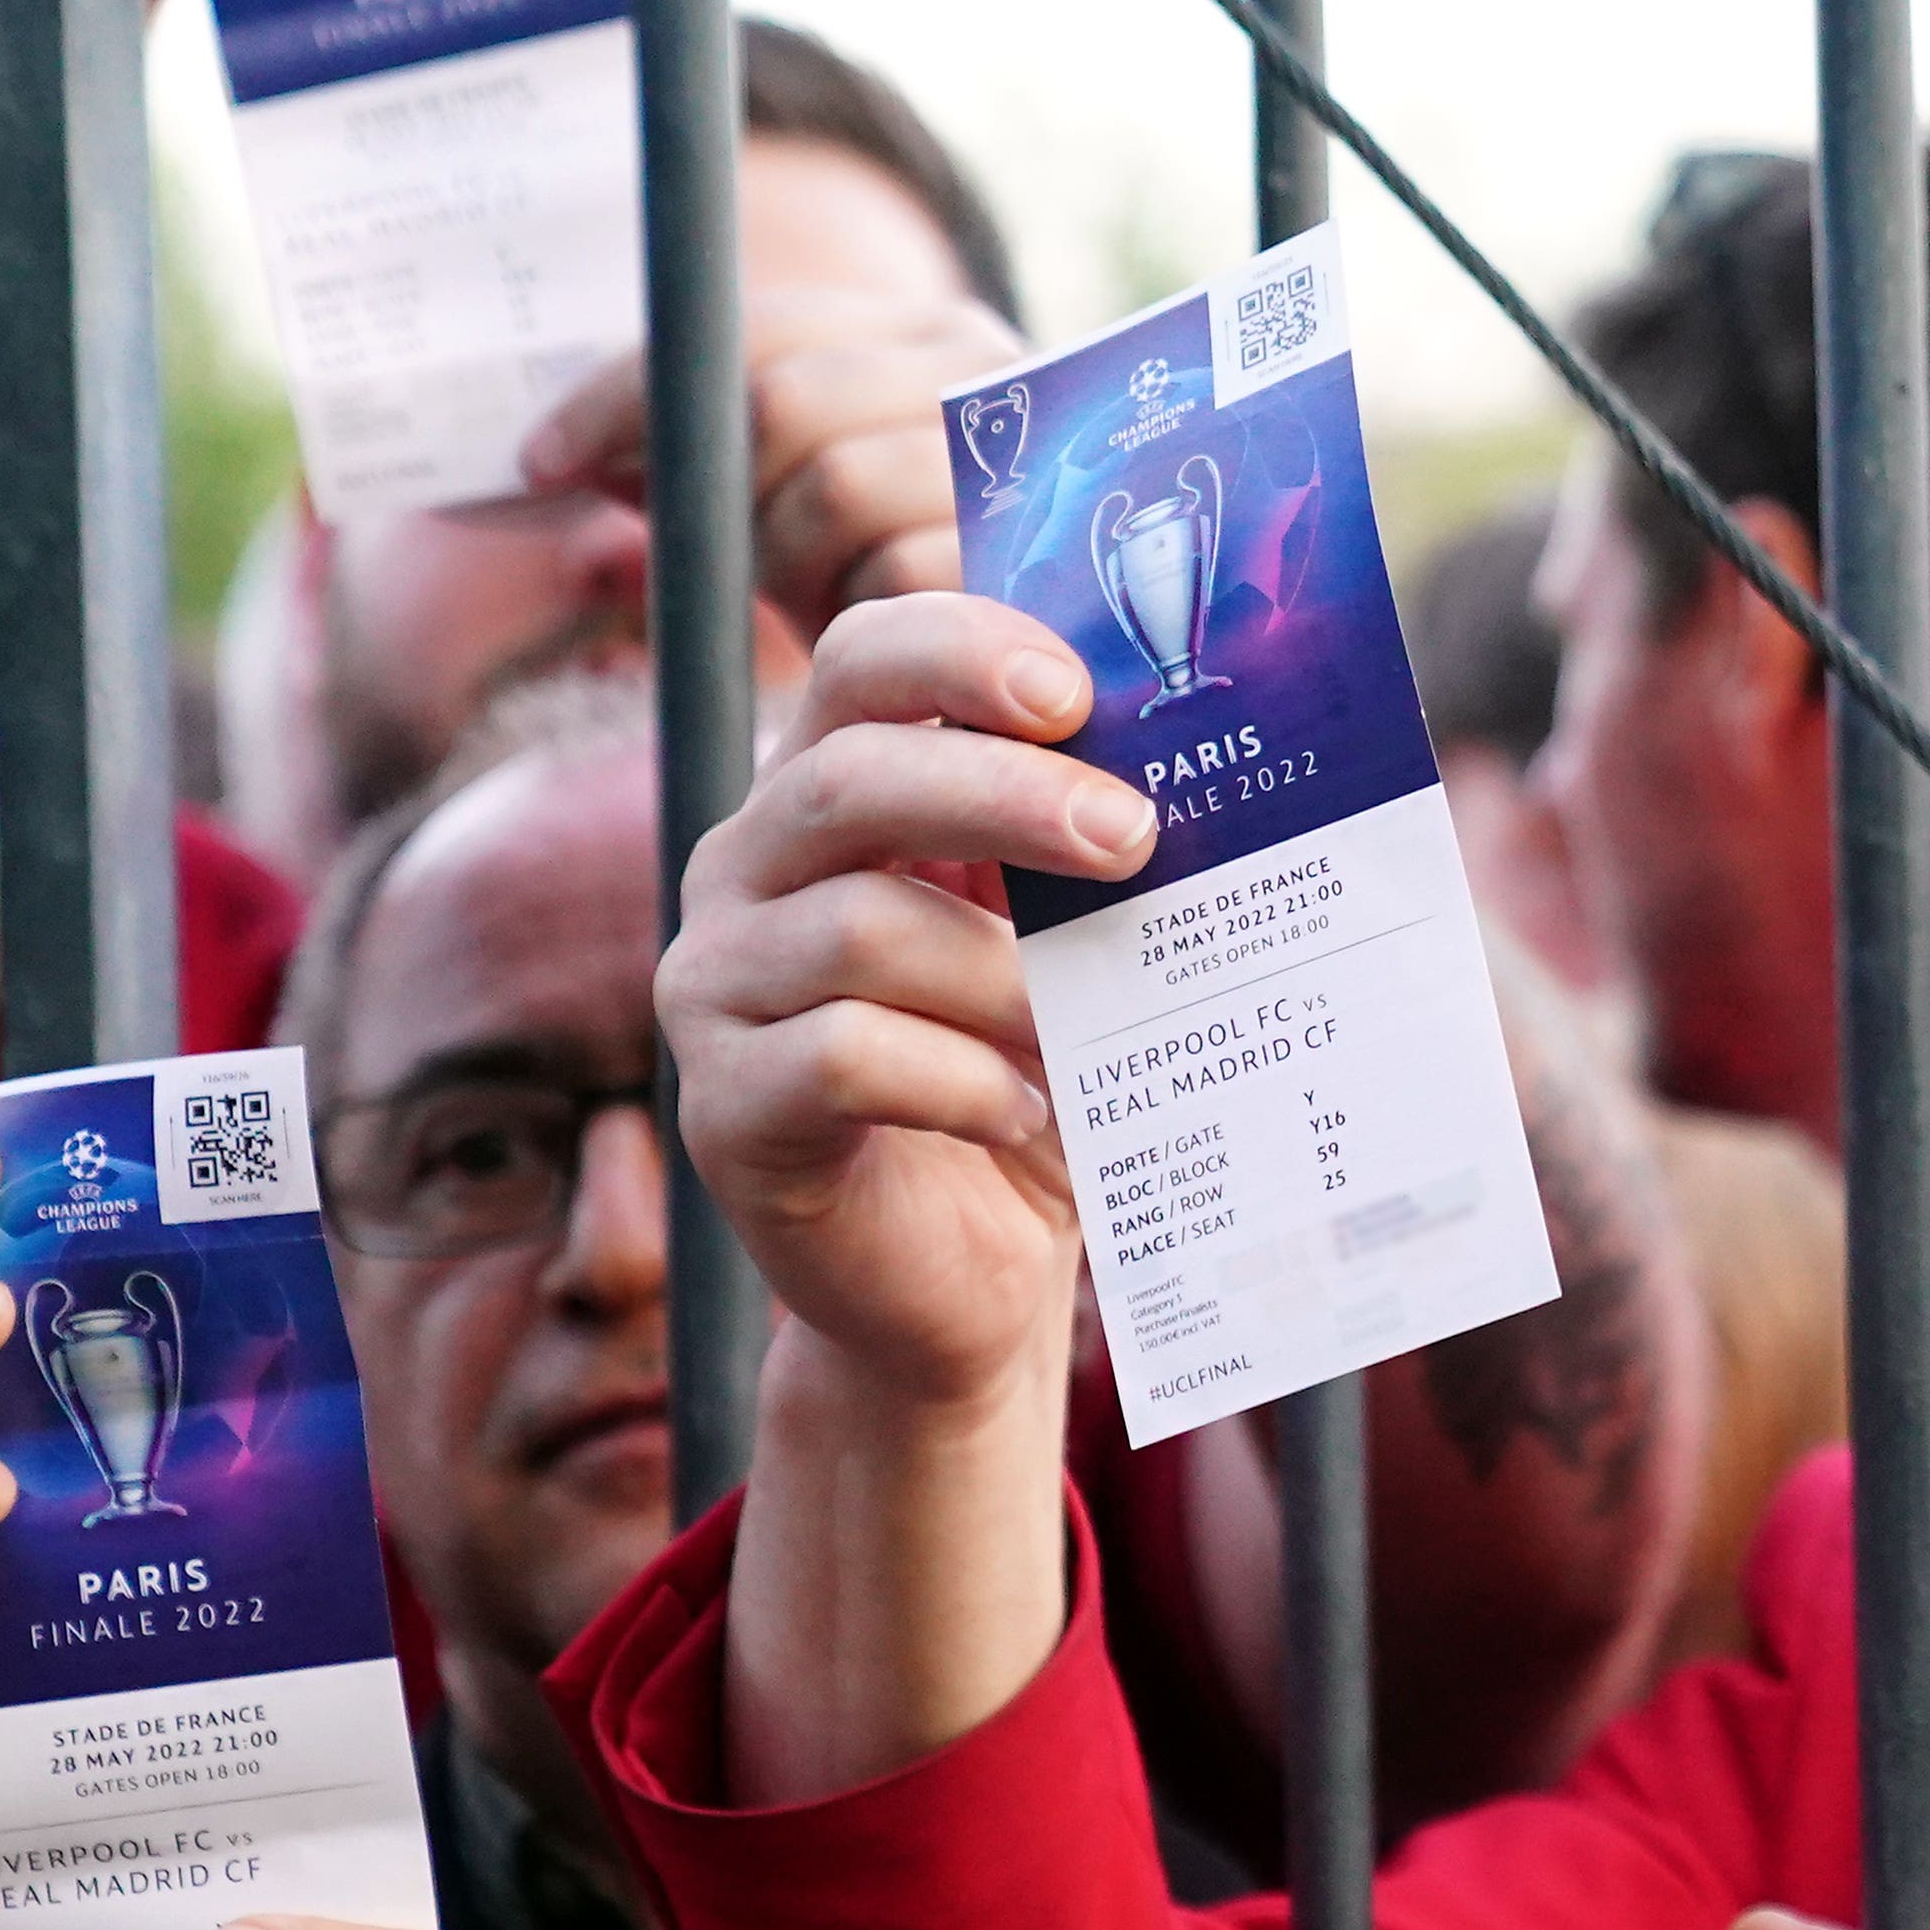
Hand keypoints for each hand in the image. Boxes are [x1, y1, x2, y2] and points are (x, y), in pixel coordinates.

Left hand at [516, 290, 1033, 640]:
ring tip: (825, 603)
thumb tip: (548, 457)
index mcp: (923, 331)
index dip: (627, 392)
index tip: (539, 462)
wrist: (1054, 705)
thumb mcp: (792, 509)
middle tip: (740, 566)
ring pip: (837, 486)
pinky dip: (859, 618)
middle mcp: (986, 368)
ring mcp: (1023, 453)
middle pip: (782, 401)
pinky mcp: (1045, 561)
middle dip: (726, 492)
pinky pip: (898, 578)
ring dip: (794, 561)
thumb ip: (711, 458)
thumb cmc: (895, 590)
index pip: (749, 326)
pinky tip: (873, 645)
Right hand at [663, 591, 1150, 1415]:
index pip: (862, 664)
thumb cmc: (1027, 1081)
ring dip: (1005, 978)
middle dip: (1003, 793)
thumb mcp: (1064, 944)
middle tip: (1133, 837)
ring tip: (1090, 1030)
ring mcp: (713, 988)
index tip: (1076, 691)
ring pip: (858, 931)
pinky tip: (1028, 1110)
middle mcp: (745, 872)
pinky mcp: (723, 1107)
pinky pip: (843, 1058)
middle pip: (848, 779)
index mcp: (827, 797)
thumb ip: (1088, 846)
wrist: (964, 1278)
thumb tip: (1216, 757)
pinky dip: (962, 1081)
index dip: (958, 651)